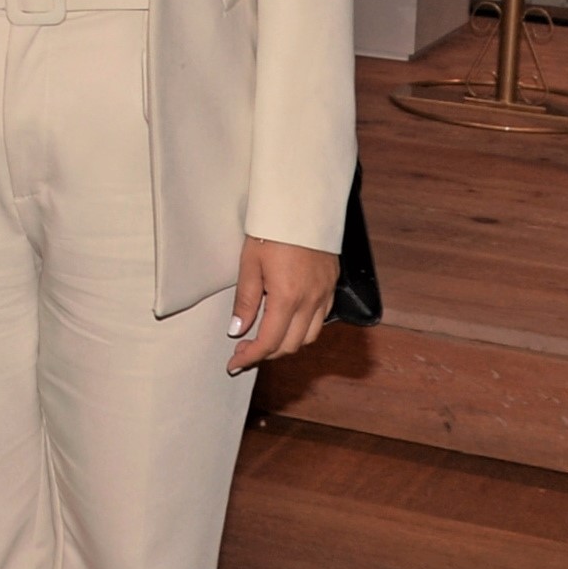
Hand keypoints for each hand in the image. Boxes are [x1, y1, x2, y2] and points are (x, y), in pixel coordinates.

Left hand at [227, 235, 339, 374]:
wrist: (302, 205)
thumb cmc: (272, 230)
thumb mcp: (249, 264)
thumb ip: (245, 301)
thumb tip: (237, 331)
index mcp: (287, 297)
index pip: (269, 342)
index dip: (250, 357)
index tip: (235, 363)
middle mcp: (310, 300)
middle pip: (290, 345)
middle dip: (266, 353)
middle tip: (244, 350)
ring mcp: (324, 294)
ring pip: (308, 336)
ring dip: (286, 343)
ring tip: (265, 337)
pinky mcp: (331, 286)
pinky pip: (320, 319)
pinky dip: (303, 328)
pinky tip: (287, 320)